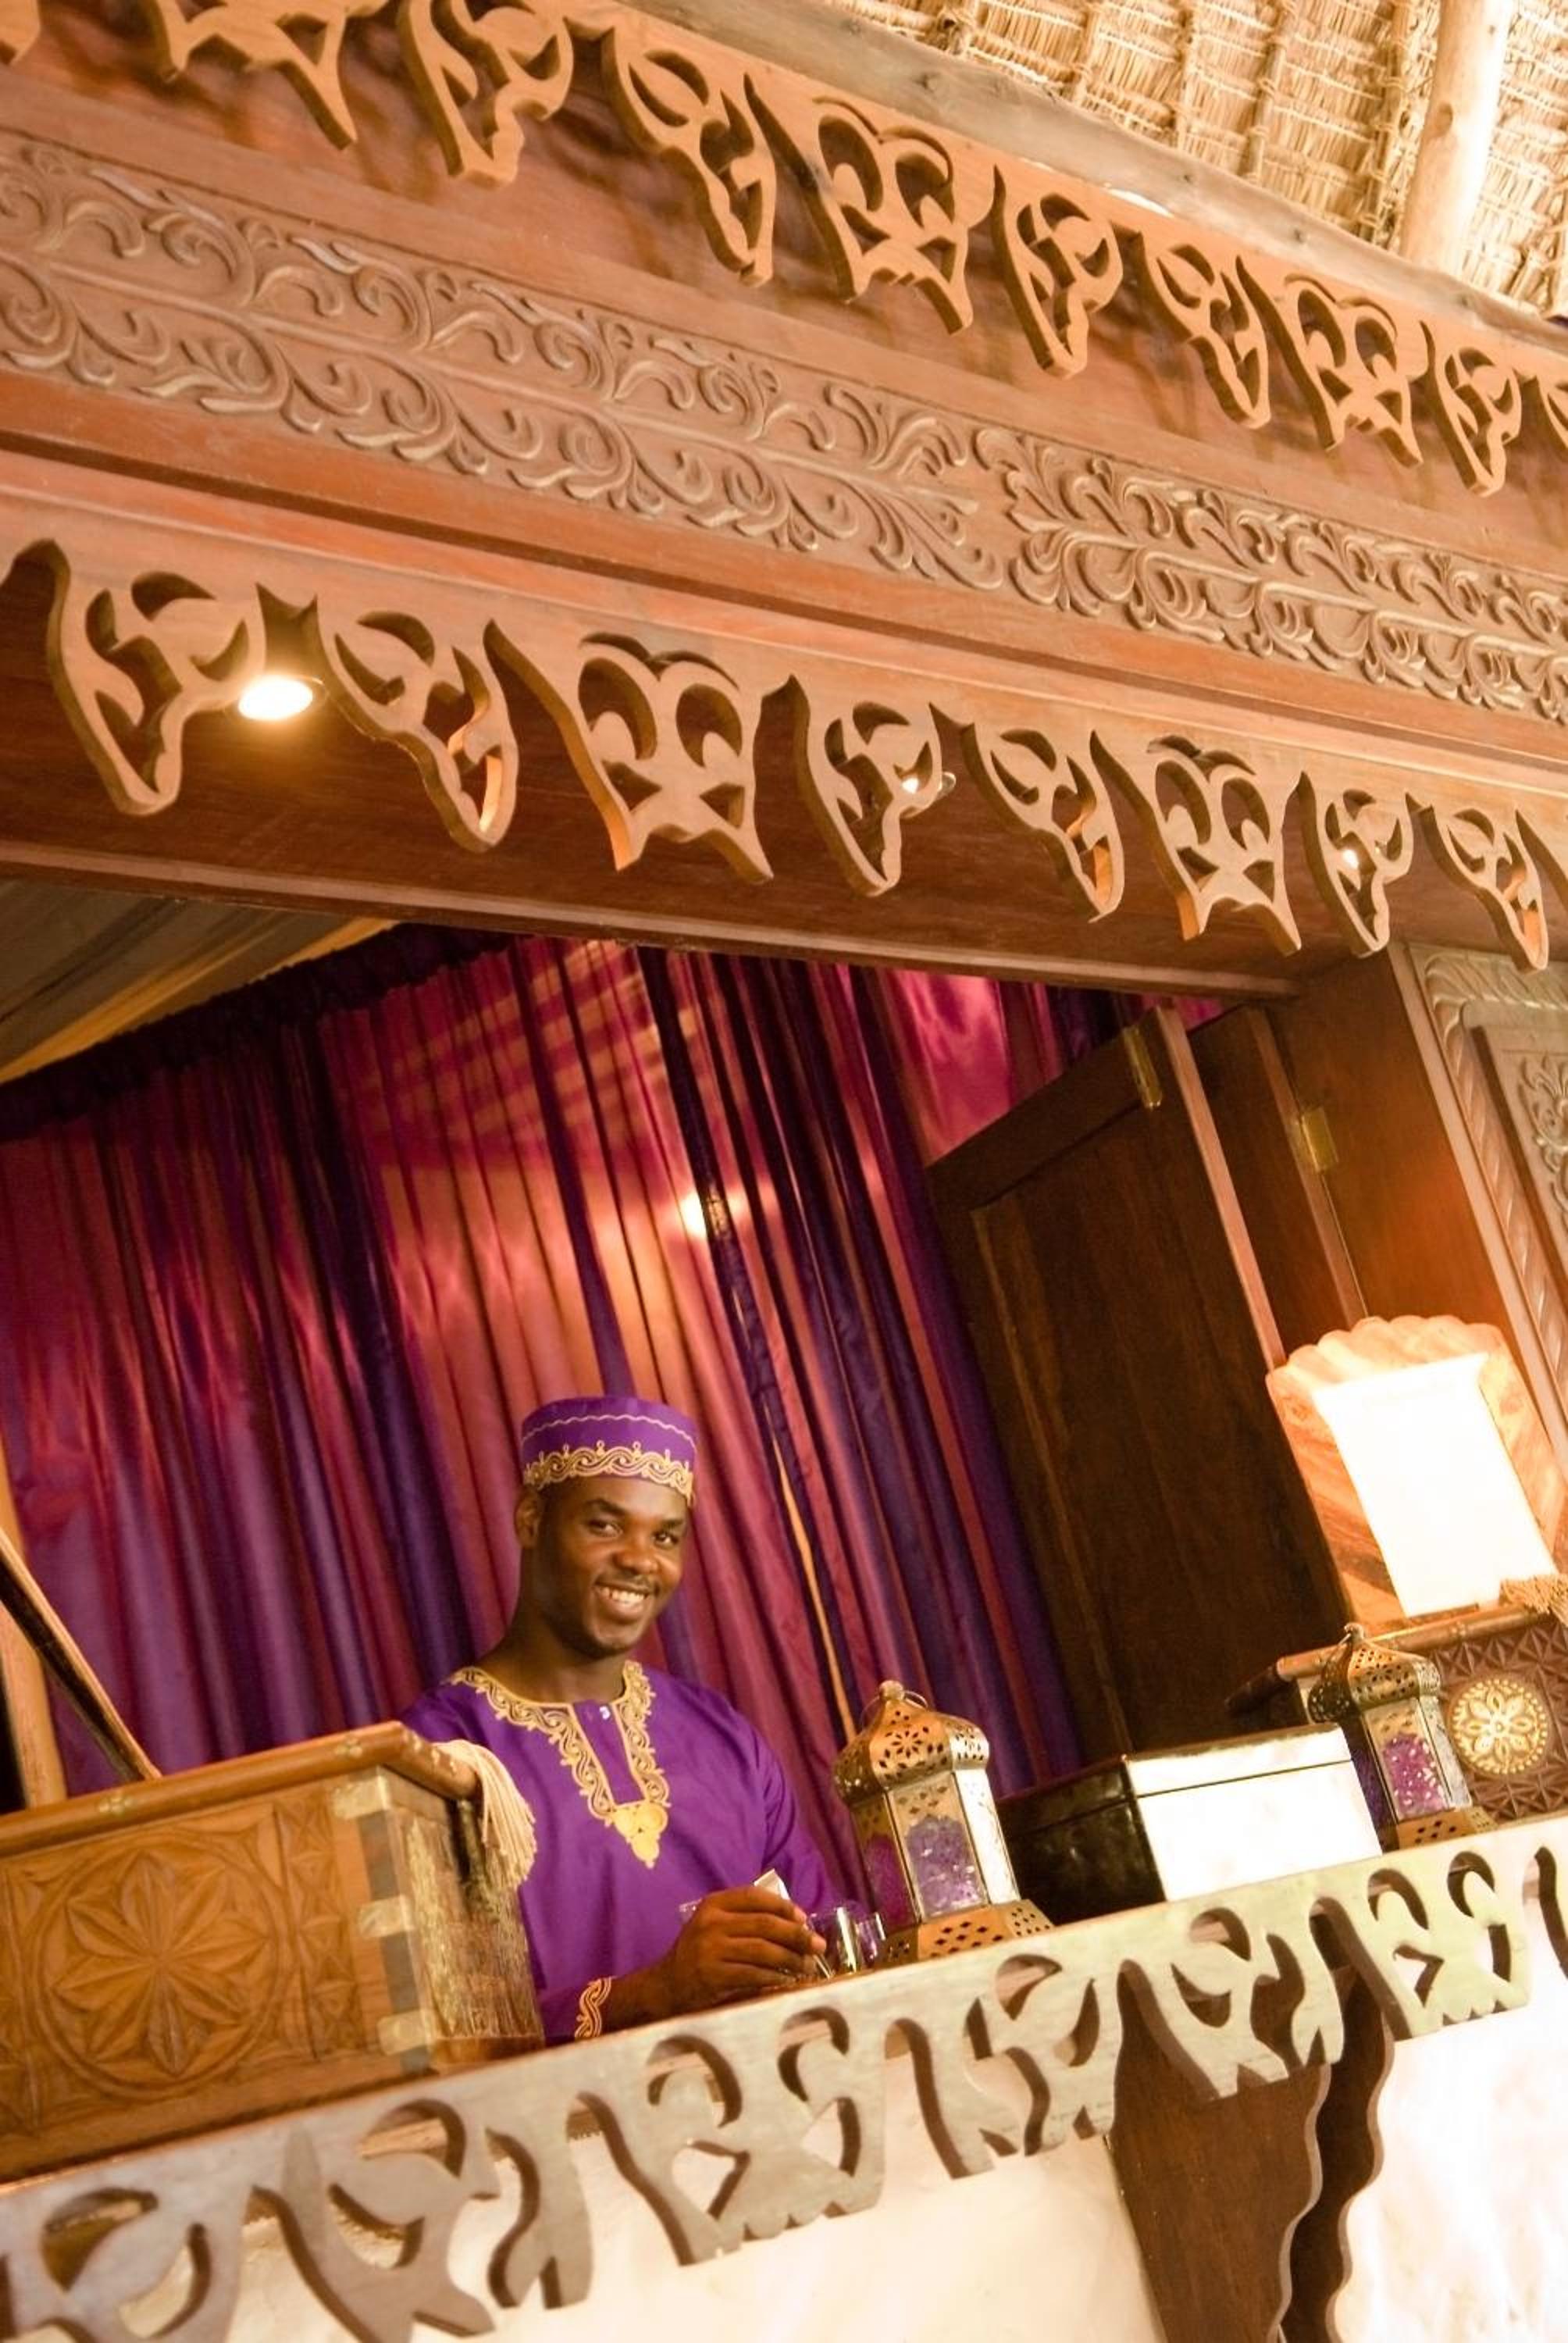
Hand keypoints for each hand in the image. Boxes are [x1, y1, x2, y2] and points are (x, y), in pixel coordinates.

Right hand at [654, 1888, 826, 2014]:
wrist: (667, 1986)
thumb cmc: (698, 1953)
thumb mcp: (713, 1925)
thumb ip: (744, 1918)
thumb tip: (795, 1921)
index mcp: (712, 1905)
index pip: (754, 1896)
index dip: (783, 1906)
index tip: (804, 1918)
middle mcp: (711, 1923)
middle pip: (765, 1924)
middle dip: (797, 1935)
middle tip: (818, 1945)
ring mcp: (711, 1950)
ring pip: (764, 1950)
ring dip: (792, 1958)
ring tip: (808, 1965)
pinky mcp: (715, 1976)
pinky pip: (755, 1974)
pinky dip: (776, 1977)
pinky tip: (788, 1980)